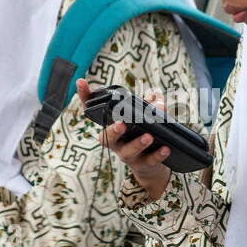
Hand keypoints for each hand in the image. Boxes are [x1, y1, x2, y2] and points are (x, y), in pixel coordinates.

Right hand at [77, 78, 171, 201]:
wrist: (151, 164)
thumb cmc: (143, 131)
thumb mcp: (146, 113)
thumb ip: (151, 103)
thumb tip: (157, 102)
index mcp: (111, 124)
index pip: (94, 110)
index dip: (85, 96)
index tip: (80, 82)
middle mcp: (114, 141)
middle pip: (106, 138)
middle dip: (113, 131)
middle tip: (121, 124)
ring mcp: (127, 154)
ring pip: (128, 152)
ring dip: (137, 144)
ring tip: (148, 136)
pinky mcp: (142, 165)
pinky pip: (149, 161)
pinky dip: (158, 155)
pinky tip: (166, 148)